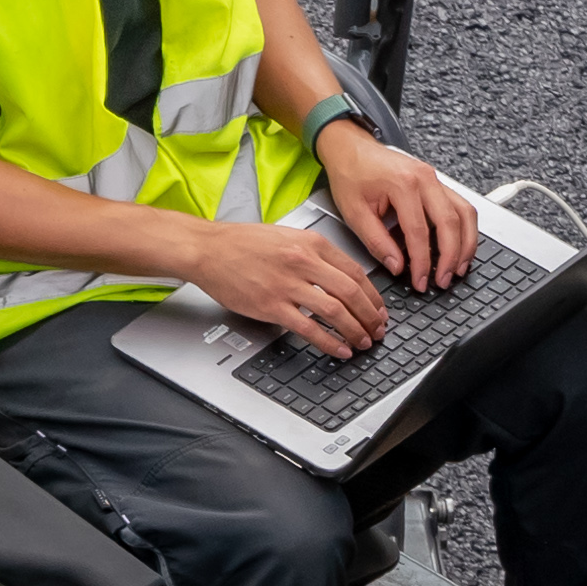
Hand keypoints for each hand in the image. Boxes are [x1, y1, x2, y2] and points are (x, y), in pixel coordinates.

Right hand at [208, 215, 397, 359]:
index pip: (355, 271)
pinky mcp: (272, 306)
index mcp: (310, 243)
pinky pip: (309, 328)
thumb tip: (338, 276)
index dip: (373, 295)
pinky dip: (329, 342)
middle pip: (351, 292)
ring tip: (363, 341)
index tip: (378, 308)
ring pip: (335, 311)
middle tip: (378, 329)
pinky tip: (339, 349)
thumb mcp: (286, 236)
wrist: (208, 249)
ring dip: (355, 330)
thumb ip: (313, 253)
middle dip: (370, 315)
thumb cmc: (241, 243)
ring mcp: (287, 285)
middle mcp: (303, 262)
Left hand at [317, 121, 483, 290]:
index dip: (422, 262)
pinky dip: (465, 229)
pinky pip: (461, 206)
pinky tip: (460, 246)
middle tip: (443, 280)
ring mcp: (435, 178)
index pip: (420, 233)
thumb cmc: (351, 174)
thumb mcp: (354, 212)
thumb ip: (377, 242)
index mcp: (403, 184)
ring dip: (466, 243)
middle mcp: (425, 178)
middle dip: (450, 257)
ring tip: (458, 268)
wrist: (351, 147)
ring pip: (465, 213)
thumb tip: (397, 266)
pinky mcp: (437, 182)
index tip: (420, 281)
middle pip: (450, 223)